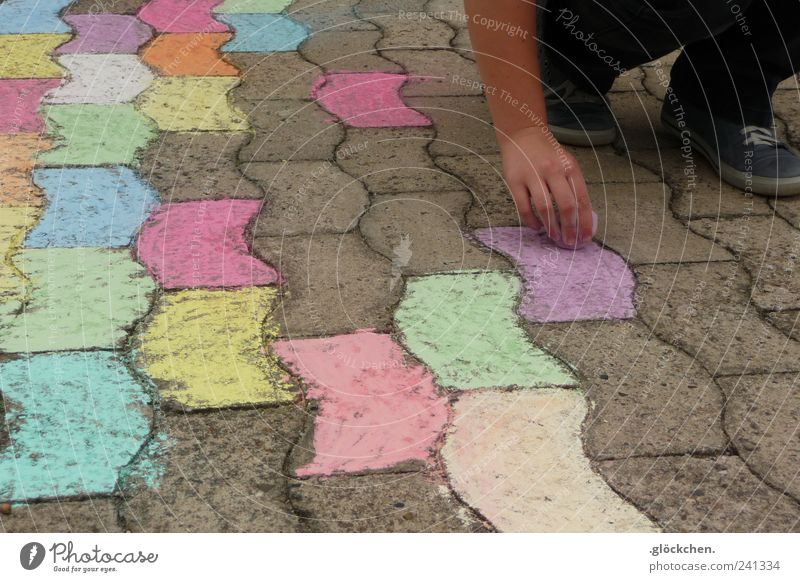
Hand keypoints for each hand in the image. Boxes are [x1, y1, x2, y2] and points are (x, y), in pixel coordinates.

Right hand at [498, 126, 593, 247]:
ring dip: (551, 226)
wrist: (522, 135)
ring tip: (554, 237)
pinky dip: (531, 221)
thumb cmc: (547, 153)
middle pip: (566, 205)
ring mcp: (533, 176)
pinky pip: (524, 207)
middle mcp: (553, 171)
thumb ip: (572, 185)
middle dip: (569, 228)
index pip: (582, 199)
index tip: (586, 237)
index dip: (585, 221)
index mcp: (569, 168)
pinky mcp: (515, 181)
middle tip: (569, 242)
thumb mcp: (566, 163)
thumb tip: (580, 216)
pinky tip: (536, 227)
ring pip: (545, 208)